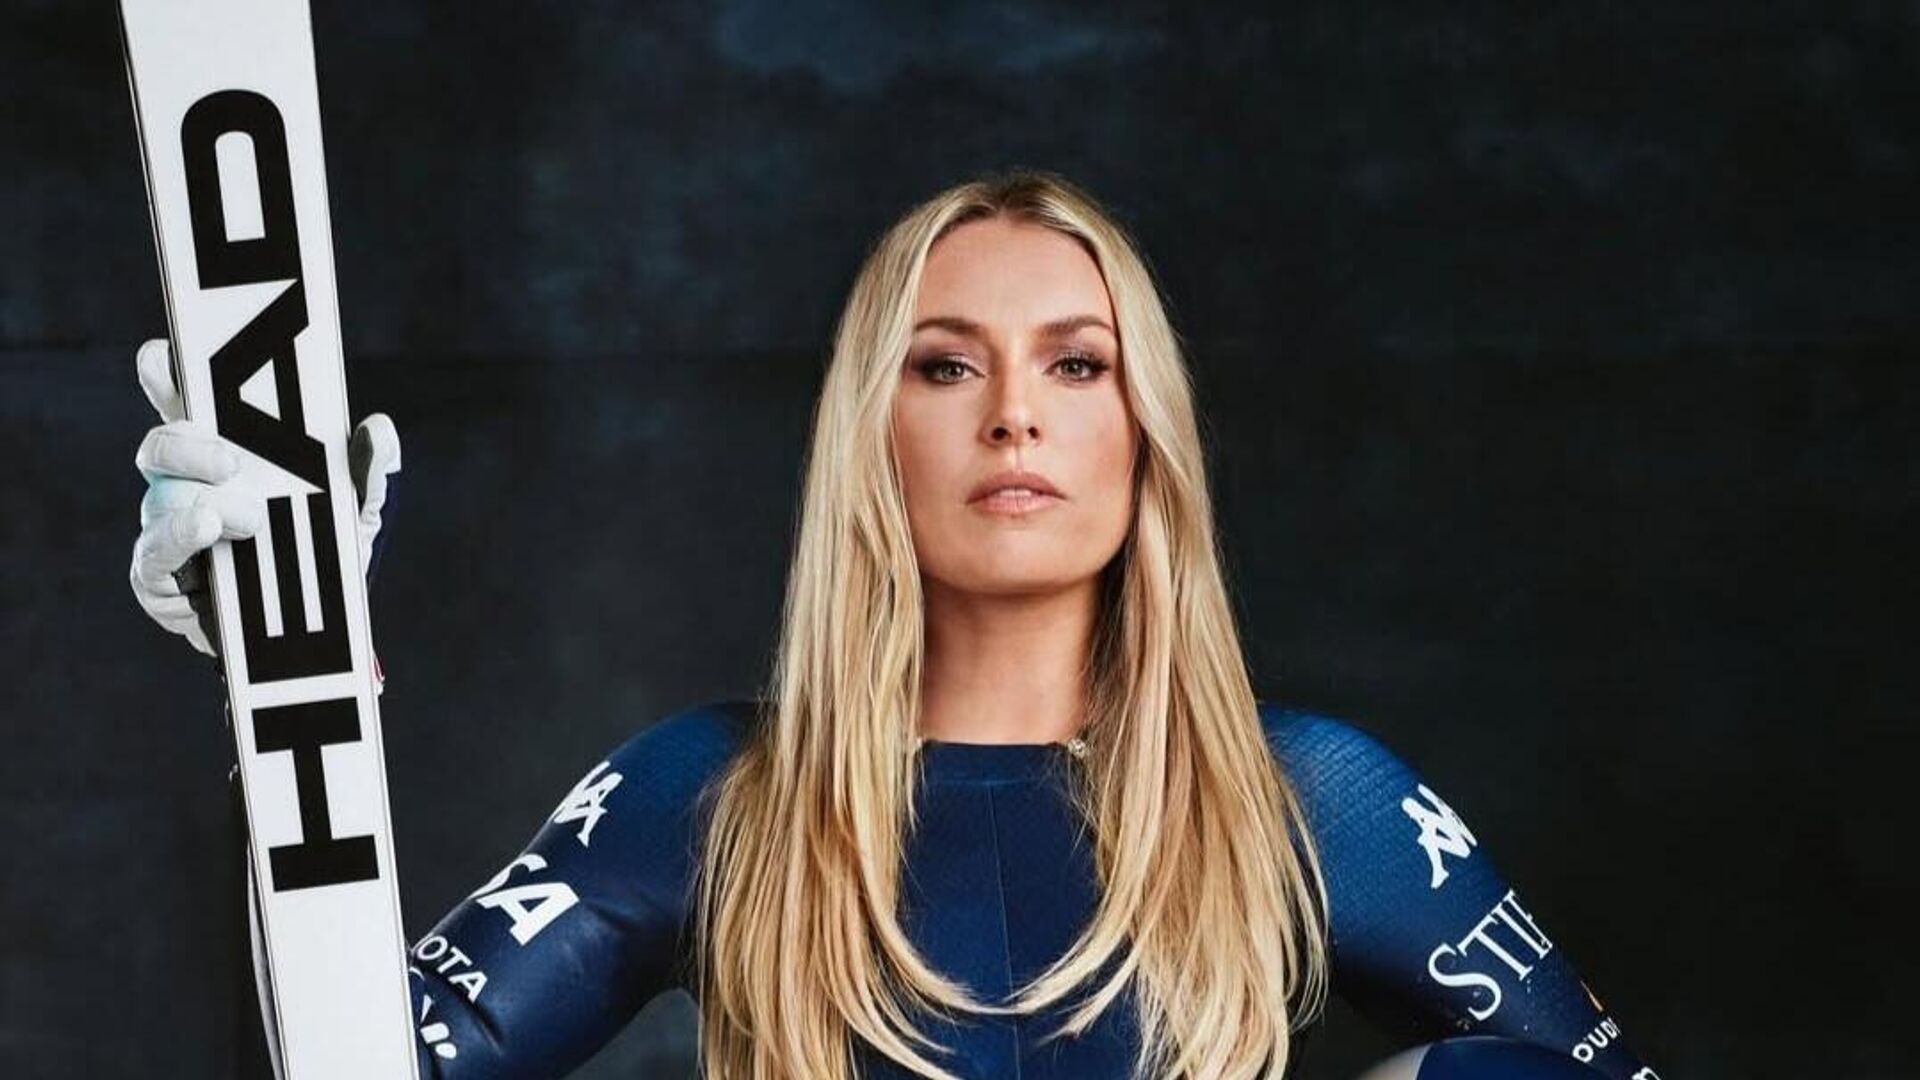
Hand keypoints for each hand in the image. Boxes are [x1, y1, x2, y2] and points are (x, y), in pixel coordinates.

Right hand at [129, 338, 401, 656]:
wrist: (315, 641)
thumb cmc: (323, 561)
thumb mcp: (355, 518)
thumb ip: (367, 475)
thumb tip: (378, 429)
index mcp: (228, 456)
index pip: (187, 404)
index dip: (165, 374)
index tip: (165, 356)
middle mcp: (187, 487)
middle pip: (162, 445)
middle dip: (188, 443)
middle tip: (231, 459)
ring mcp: (168, 532)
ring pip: (158, 499)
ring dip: (200, 503)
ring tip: (245, 517)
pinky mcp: (159, 582)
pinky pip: (150, 558)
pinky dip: (177, 541)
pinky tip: (205, 532)